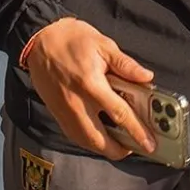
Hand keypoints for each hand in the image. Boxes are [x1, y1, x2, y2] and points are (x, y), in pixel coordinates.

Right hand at [24, 18, 156, 160]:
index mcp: (92, 84)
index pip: (120, 114)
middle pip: (101, 141)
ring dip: (105, 148)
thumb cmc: (71, 39)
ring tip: (121, 143)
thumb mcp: (104, 45)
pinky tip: (100, 135)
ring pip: (86, 142)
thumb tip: (146, 77)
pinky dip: (90, 141)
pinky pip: (75, 136)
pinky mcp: (57, 114)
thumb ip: (126, 65)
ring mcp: (65, 112)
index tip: (149, 143)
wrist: (40, 41)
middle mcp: (77, 103)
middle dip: (120, 150)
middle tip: (136, 146)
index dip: (137, 131)